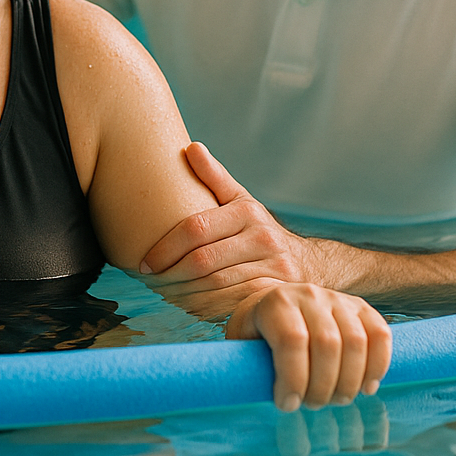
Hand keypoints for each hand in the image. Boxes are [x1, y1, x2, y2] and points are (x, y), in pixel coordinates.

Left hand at [140, 143, 318, 294]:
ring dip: (183, 293)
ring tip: (162, 294)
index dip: (165, 247)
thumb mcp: (241, 201)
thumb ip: (214, 176)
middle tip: (148, 282)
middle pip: (203, 260)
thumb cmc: (260, 230)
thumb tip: (191, 147)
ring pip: (215, 285)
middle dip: (170, 273)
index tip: (144, 261)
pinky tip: (188, 307)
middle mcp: (262, 237)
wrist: (310, 263)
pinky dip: (206, 308)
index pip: (196, 228)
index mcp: (246, 211)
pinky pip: (232, 304)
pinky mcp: (276, 291)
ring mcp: (273, 267)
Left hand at [226, 283, 391, 410]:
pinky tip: (365, 388)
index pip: (291, 340)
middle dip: (322, 386)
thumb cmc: (258, 336)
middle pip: (327, 345)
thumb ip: (245, 365)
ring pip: (356, 343)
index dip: (293, 379)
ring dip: (349, 382)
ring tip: (335, 400)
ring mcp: (338, 298)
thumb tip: (245, 393)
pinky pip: (381, 335)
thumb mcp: (242, 346)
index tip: (287, 405)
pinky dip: (378, 365)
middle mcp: (308, 294)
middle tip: (312, 405)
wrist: (280, 306)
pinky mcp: (362, 308)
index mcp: (275, 302)